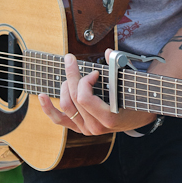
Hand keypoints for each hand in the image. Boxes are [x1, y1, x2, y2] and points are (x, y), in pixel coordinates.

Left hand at [38, 52, 156, 134]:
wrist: (139, 116)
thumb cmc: (136, 97)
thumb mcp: (130, 83)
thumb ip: (118, 67)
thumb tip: (108, 53)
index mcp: (108, 118)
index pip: (84, 98)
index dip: (84, 81)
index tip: (94, 72)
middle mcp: (96, 127)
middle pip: (74, 98)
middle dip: (71, 76)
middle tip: (70, 60)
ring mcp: (87, 130)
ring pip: (66, 106)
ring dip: (64, 87)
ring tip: (69, 76)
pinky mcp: (80, 129)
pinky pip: (60, 120)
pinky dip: (49, 108)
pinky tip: (42, 96)